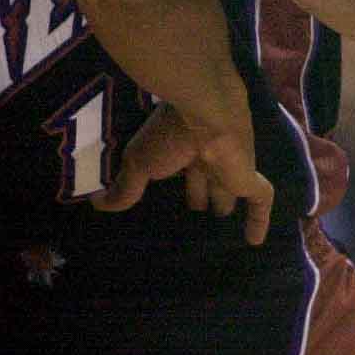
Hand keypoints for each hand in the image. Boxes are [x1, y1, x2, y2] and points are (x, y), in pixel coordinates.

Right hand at [92, 101, 273, 244]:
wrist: (206, 111)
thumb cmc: (169, 134)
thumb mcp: (138, 162)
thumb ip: (124, 186)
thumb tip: (96, 205)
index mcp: (176, 150)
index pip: (176, 169)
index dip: (173, 182)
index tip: (165, 201)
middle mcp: (203, 157)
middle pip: (203, 180)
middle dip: (200, 195)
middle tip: (195, 216)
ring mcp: (227, 166)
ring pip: (227, 190)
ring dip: (224, 204)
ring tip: (221, 228)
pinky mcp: (247, 176)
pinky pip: (258, 202)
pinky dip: (257, 221)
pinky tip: (254, 243)